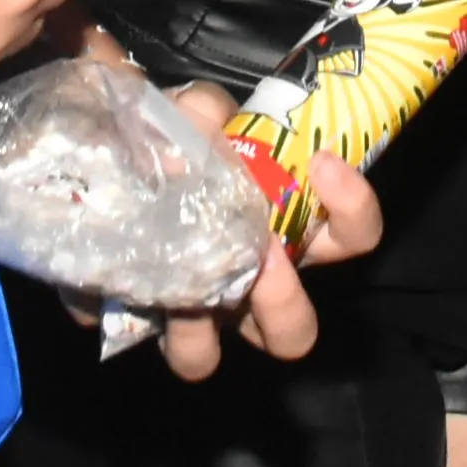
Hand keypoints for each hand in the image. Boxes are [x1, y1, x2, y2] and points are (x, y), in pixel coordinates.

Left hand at [137, 74, 382, 381]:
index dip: (353, 208)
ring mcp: (196, 311)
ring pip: (204, 357)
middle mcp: (251, 284)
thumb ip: (204, 109)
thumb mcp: (197, 112)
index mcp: (286, 231)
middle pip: (293, 332)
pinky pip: (139, 335)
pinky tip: (112, 275)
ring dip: (194, 330)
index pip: (354, 235)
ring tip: (174, 290)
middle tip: (260, 256)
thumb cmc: (178, 137)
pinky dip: (122, 308)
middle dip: (282, 302)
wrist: (114, 155)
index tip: (323, 163)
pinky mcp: (138, 316)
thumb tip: (203, 119)